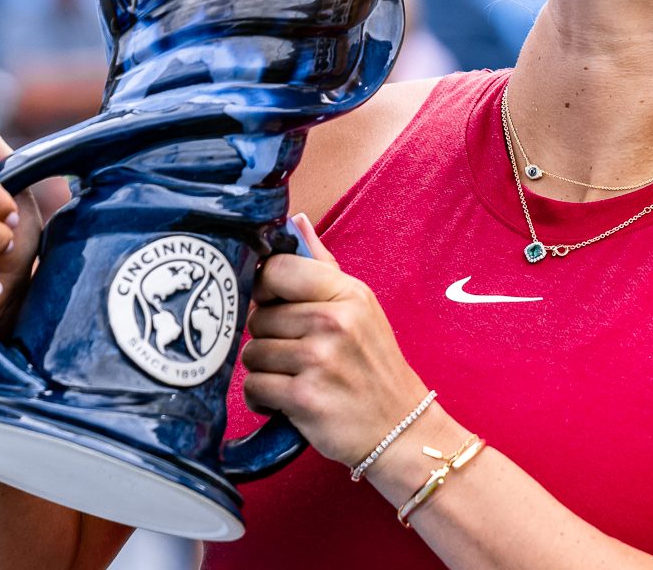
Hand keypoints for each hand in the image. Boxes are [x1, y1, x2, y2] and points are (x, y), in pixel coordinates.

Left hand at [240, 214, 428, 468]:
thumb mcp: (360, 309)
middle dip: (267, 338)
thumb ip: (323, 267)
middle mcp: (335, 321)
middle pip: (258, 316)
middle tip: (295, 354)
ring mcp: (320, 359)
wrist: (401, 429)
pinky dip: (262, 398)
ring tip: (293, 378)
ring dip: (264, 370)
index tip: (275, 307)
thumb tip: (297, 222)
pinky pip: (254, 386)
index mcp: (348, 293)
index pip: (276, 270)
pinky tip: (285, 402)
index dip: (265, 290)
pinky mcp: (305, 397)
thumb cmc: (373, 367)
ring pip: (252, 352)